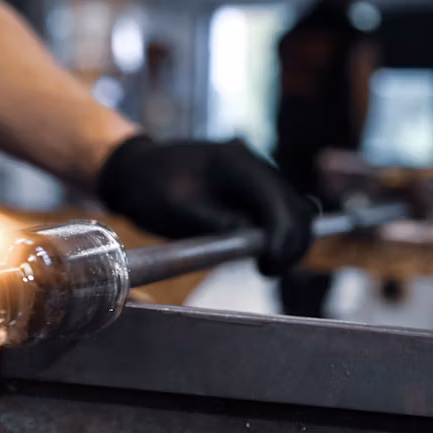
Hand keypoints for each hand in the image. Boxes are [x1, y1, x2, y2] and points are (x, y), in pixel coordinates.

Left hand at [97, 135, 315, 275]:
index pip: (277, 200)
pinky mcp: (254, 193)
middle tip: (268, 271)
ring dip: (289, 240)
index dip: (283, 234)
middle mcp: (254, 165)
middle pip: (295, 206)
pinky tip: (262, 253)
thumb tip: (252, 239)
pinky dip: (279, 235)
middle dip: (291, 242)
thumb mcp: (174, 208)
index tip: (271, 264)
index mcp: (235, 162)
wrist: (137, 171)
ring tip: (266, 266)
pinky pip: (280, 215)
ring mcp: (257, 178)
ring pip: (295, 211)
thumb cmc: (149, 187)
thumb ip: (214, 222)